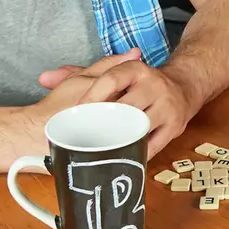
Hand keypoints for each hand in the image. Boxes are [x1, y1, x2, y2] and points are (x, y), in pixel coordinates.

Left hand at [40, 51, 196, 159]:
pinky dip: (134, 153)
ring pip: (138, 127)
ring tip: (98, 151)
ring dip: (118, 140)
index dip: (93, 96)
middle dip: (103, 123)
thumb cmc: (141, 84)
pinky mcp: (174, 127)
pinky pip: (152, 146)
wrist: (185, 87)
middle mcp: (154, 85)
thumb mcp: (114, 73)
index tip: (77, 111)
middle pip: (125, 106)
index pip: (112, 79)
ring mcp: (167, 107)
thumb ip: (77, 74)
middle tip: (82, 136)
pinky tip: (119, 159)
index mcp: (137, 69)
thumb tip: (44, 78)